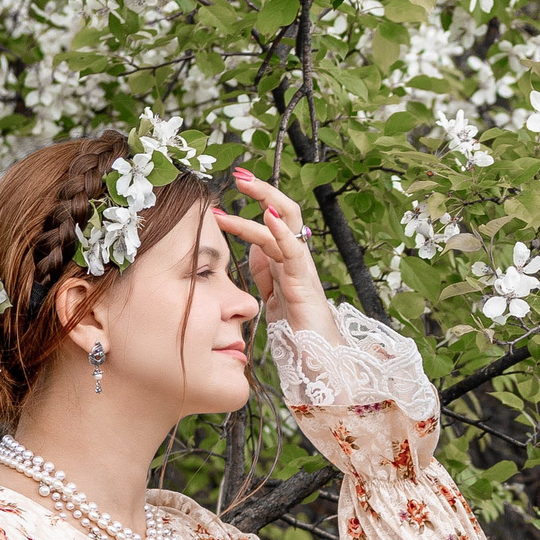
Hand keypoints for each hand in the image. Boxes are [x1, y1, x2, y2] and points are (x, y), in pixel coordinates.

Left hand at [215, 167, 340, 341]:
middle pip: (282, 212)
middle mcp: (295, 260)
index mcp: (285, 263)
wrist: (319, 364)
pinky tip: (267, 214)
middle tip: (237, 174)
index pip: (269, 225)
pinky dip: (280, 230)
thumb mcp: (271, 297)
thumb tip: (251, 249)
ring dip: (265, 198)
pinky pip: (294, 249)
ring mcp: (301, 269)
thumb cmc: (297, 335)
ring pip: (286, 223)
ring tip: (243, 183)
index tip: (219, 200)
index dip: (248, 209)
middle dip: (261, 190)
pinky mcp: (304, 283)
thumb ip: (264, 273)